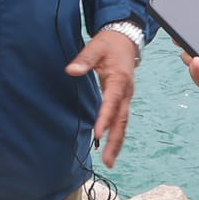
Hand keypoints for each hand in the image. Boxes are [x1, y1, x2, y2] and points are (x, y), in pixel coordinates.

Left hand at [69, 29, 139, 168]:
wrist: (126, 39)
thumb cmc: (110, 44)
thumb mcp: (96, 47)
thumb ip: (84, 59)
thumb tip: (71, 71)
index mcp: (120, 79)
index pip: (112, 102)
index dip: (105, 119)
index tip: (97, 134)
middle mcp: (126, 92)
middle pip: (122, 120)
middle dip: (115, 141)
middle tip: (108, 160)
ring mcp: (126, 96)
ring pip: (123, 122)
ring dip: (117, 142)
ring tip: (109, 161)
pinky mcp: (123, 98)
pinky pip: (121, 118)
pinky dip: (117, 133)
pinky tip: (110, 145)